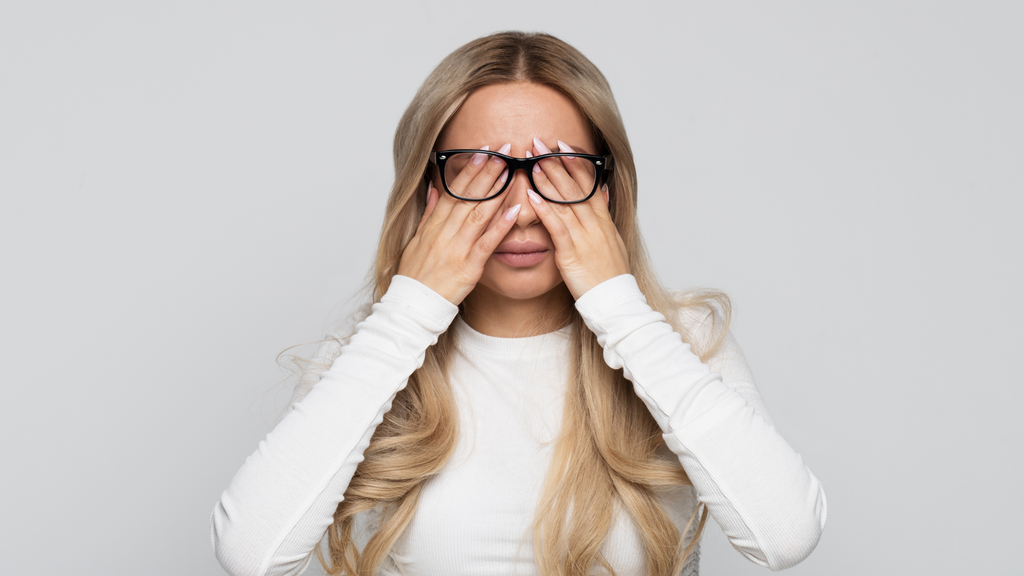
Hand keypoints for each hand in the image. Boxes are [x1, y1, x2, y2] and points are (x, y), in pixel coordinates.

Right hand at [397, 145, 520, 304]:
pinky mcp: (468, 267)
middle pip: (467, 197)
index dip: (468, 170)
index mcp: (433, 226)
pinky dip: (501, 225)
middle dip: (486, 172)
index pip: (453, 191)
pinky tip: (515, 209)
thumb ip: (429, 213)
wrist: (413, 304)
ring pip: (478, 214)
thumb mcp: (416, 240)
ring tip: (509, 170)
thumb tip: (434, 188)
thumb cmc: (415, 275)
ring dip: (495, 190)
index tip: (482, 152)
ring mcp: (457, 249)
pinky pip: (487, 242)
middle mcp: (444, 233)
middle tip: (502, 151)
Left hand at [526, 137, 629, 299]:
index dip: (575, 162)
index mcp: (603, 220)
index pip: (588, 183)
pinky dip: (544, 209)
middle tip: (539, 143)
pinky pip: (557, 227)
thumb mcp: (612, 240)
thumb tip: (603, 192)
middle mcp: (595, 224)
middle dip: (556, 163)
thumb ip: (604, 215)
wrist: (615, 301)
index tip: (561, 144)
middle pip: (574, 187)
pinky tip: (531, 196)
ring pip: (565, 202)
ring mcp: (584, 238)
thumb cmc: (610, 274)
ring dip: (547, 179)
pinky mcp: (572, 254)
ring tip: (532, 161)